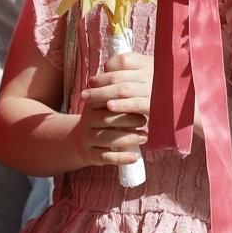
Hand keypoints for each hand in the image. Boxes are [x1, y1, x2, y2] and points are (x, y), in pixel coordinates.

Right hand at [71, 51, 151, 167]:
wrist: (81, 140)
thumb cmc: (105, 115)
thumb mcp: (108, 98)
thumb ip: (122, 84)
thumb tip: (150, 74)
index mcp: (93, 102)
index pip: (107, 98)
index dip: (125, 100)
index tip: (143, 101)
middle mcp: (87, 120)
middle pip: (108, 118)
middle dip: (129, 119)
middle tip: (145, 120)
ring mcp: (88, 138)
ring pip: (108, 138)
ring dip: (129, 138)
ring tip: (145, 136)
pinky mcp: (91, 155)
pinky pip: (106, 158)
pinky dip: (121, 158)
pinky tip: (135, 157)